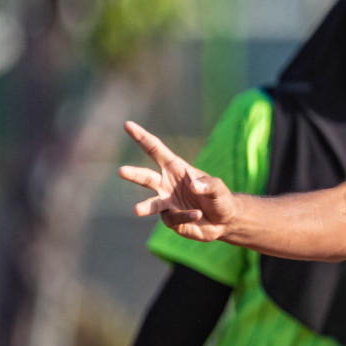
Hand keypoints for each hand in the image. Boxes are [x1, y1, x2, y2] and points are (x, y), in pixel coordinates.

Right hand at [120, 121, 236, 241]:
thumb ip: (207, 185)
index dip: (141, 137)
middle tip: (121, 171)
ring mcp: (167, 203)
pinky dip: (186, 216)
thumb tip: (194, 186)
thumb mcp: (217, 188)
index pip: (155, 150)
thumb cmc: (219, 197)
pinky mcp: (171, 220)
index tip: (127, 125)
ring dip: (145, 206)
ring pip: (152, 204)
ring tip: (136, 210)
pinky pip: (174, 218)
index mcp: (175, 168)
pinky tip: (197, 214)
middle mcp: (166, 184)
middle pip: (146, 178)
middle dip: (134, 174)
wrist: (224, 221)